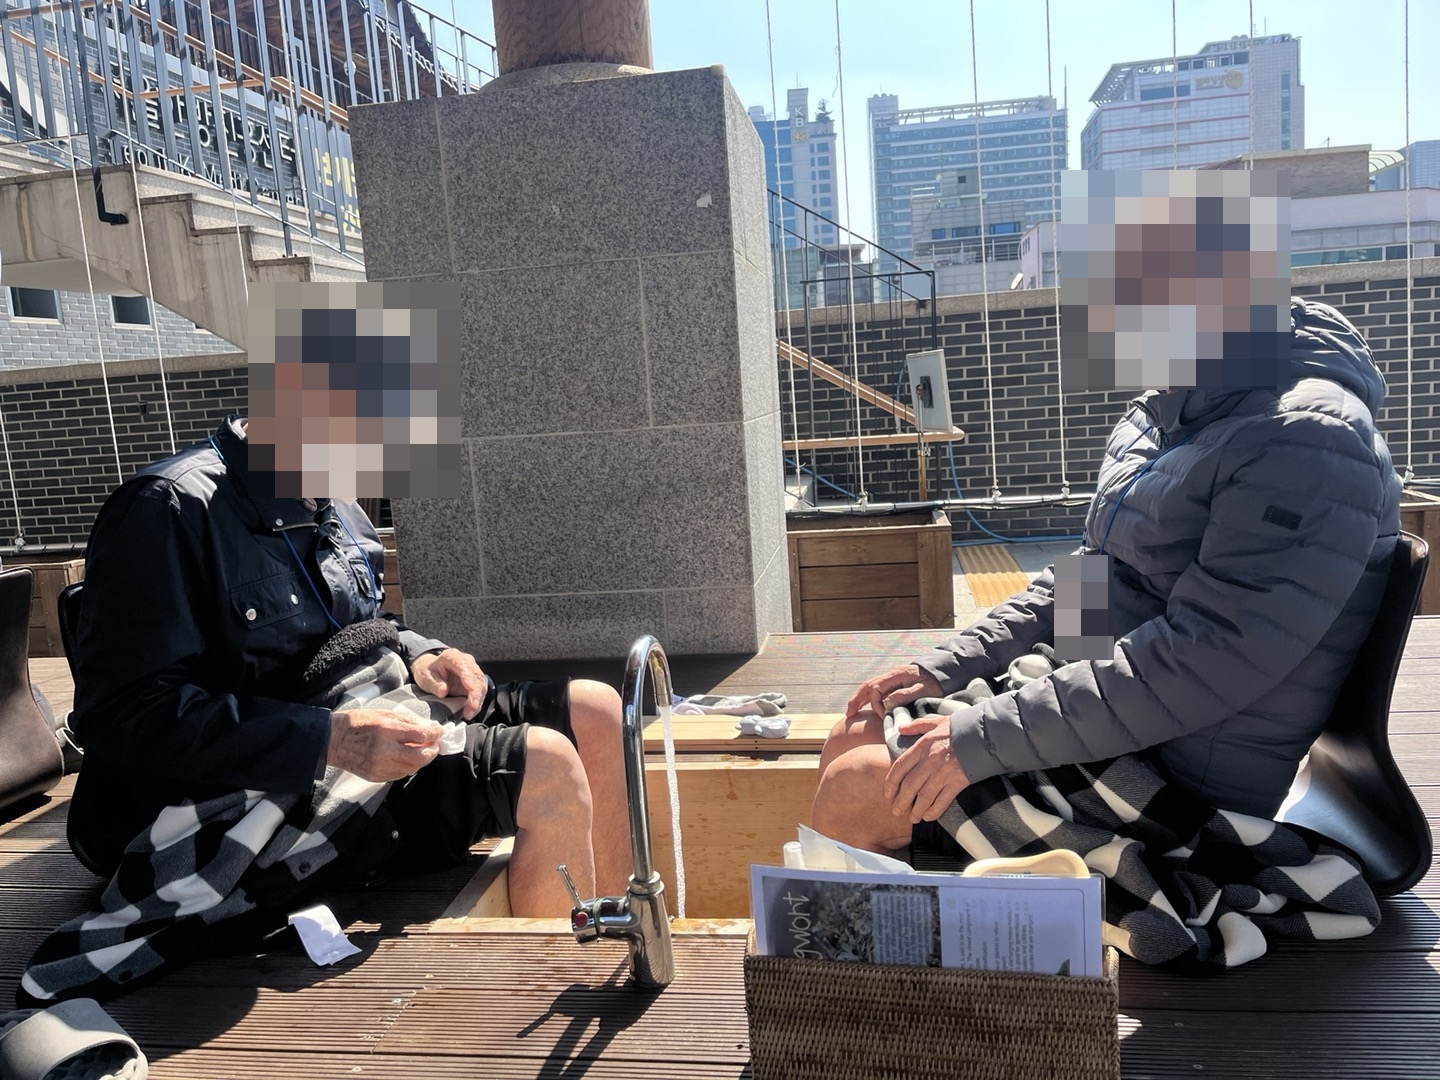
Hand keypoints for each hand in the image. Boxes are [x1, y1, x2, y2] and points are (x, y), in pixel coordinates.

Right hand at [328, 708, 443, 781]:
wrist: (334, 740)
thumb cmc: (359, 722)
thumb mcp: (385, 713)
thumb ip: (409, 721)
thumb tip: (429, 727)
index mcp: (387, 731)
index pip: (420, 735)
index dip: (435, 734)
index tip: (440, 732)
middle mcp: (385, 751)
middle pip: (420, 757)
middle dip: (432, 751)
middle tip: (435, 744)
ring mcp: (380, 766)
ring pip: (412, 768)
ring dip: (421, 760)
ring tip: (422, 750)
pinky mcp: (376, 776)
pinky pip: (400, 774)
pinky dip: (408, 767)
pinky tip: (407, 758)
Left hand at [411, 648, 486, 719]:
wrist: (430, 670)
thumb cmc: (428, 672)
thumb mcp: (426, 678)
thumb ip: (435, 684)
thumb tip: (443, 692)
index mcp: (452, 656)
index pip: (463, 665)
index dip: (468, 677)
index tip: (470, 689)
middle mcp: (466, 661)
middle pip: (476, 677)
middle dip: (475, 695)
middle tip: (470, 710)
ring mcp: (472, 671)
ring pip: (481, 685)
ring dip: (478, 701)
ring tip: (469, 714)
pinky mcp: (475, 682)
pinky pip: (480, 692)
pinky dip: (477, 703)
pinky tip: (471, 711)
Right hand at [845, 663, 943, 719]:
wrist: (944, 672)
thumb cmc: (936, 682)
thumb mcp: (923, 690)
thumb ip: (905, 695)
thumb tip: (886, 703)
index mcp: (896, 675)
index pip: (876, 689)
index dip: (876, 704)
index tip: (885, 716)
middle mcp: (891, 676)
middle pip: (867, 686)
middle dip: (856, 700)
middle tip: (848, 715)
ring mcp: (892, 679)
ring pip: (869, 688)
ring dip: (859, 699)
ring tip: (851, 713)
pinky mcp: (895, 684)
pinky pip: (876, 691)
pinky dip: (868, 699)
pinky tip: (865, 708)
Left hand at [883, 715, 968, 823]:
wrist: (983, 735)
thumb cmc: (959, 728)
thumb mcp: (935, 722)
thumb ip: (917, 726)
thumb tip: (901, 728)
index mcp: (922, 747)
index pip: (899, 767)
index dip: (891, 783)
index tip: (887, 794)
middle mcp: (929, 762)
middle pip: (909, 786)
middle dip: (901, 802)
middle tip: (896, 812)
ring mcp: (943, 774)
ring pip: (924, 796)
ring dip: (916, 810)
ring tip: (912, 818)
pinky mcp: (957, 782)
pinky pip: (942, 800)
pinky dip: (934, 811)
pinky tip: (928, 817)